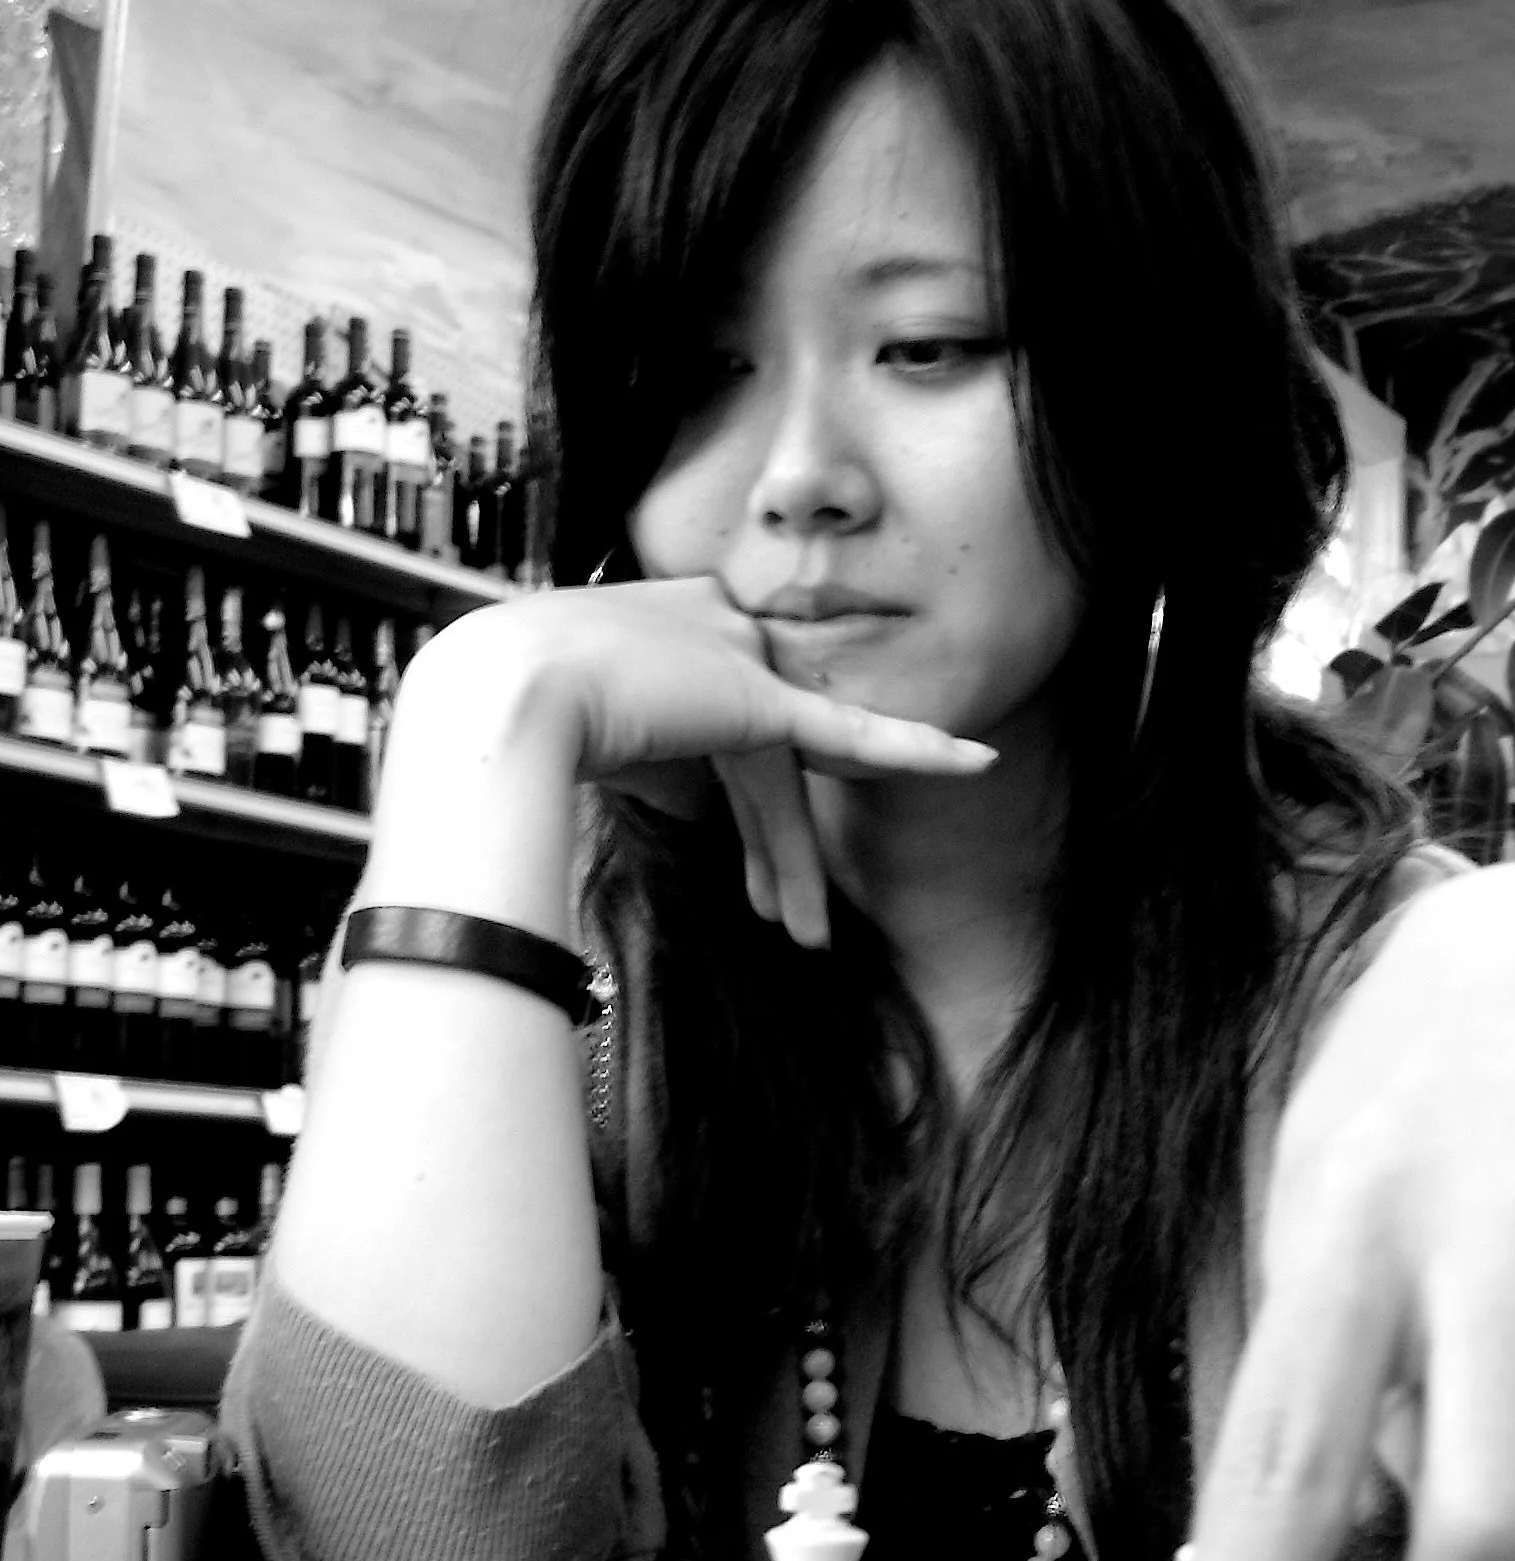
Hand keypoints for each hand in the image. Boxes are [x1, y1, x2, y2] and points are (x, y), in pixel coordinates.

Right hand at [406, 578, 995, 946]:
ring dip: (789, 863)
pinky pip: (851, 729)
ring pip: (780, 778)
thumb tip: (652, 815)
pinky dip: (915, 746)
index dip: (735, 802)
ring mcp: (736, 652)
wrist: (492, 700)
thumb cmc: (501, 722)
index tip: (735, 860)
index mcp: (659, 625)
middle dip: (770, 845)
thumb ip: (632, 759)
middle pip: (757, 757)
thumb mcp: (568, 734)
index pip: (719, 723)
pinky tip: (975, 761)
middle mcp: (707, 627)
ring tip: (806, 935)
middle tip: (780, 914)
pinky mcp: (759, 695)